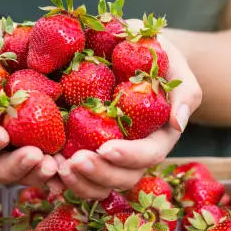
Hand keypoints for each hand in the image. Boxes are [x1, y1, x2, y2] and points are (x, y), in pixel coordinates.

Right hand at [0, 20, 57, 187]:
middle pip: (0, 169)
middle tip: (35, 155)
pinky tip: (77, 164)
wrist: (12, 43)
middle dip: (17, 166)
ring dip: (41, 173)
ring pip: (28, 172)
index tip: (1, 135)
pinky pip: (55, 160)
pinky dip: (64, 167)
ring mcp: (23, 145)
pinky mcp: (49, 140)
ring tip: (58, 165)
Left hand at [55, 22, 201, 199]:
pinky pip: (76, 173)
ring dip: (79, 182)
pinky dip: (61, 176)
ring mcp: (107, 153)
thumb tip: (179, 122)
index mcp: (157, 135)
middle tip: (73, 161)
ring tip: (58, 168)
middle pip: (121, 177)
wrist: (125, 46)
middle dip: (99, 174)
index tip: (106, 148)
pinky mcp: (84, 146)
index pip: (148, 155)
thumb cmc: (154, 53)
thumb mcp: (174, 63)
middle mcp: (132, 151)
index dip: (128, 156)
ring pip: (98, 184)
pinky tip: (46, 166)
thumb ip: (184, 90)